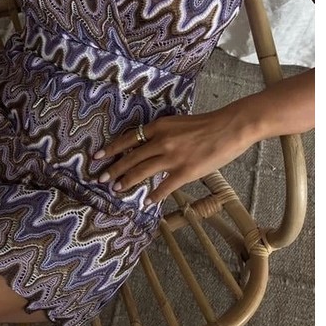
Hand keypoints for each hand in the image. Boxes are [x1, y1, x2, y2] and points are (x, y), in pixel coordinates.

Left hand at [93, 108, 252, 204]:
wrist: (229, 127)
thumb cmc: (205, 124)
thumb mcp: (177, 123)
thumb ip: (161, 134)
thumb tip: (146, 147)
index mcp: (159, 127)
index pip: (128, 139)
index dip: (111, 149)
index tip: (97, 156)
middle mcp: (161, 141)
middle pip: (131, 157)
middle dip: (114, 169)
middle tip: (101, 179)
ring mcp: (172, 157)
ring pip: (142, 172)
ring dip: (127, 182)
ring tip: (117, 189)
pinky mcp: (185, 171)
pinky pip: (164, 187)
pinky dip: (154, 195)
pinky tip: (147, 202)